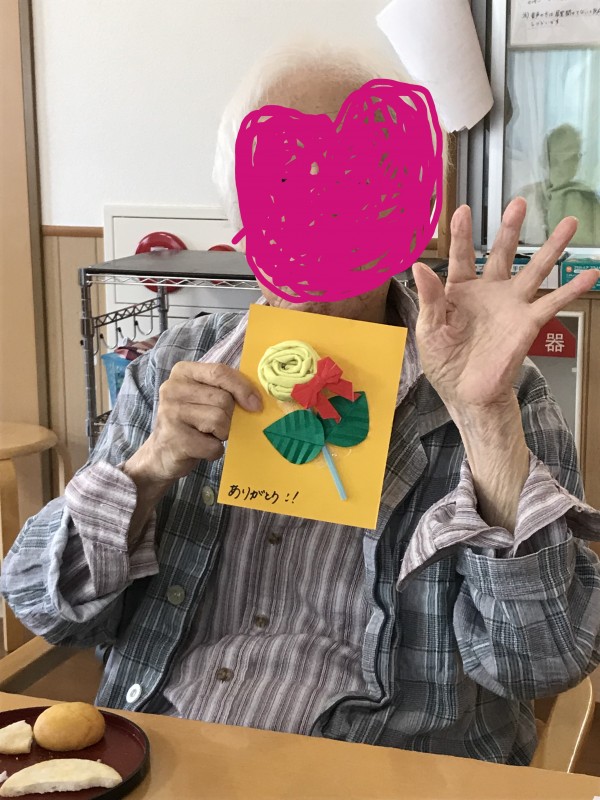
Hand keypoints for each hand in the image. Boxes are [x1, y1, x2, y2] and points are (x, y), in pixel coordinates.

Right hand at [125, 362, 261, 487]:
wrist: (162, 454)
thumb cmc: (191, 422)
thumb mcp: (204, 397)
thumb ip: (224, 389)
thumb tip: (257, 398)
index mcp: (183, 372)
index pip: (220, 372)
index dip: (243, 388)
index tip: (256, 405)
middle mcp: (172, 388)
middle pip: (223, 399)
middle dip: (229, 417)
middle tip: (217, 426)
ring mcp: (170, 414)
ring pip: (219, 421)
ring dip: (222, 434)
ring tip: (207, 436)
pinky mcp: (175, 440)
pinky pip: (213, 446)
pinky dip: (214, 451)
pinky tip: (202, 449)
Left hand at [412, 198, 598, 414]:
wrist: (467, 394)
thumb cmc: (445, 364)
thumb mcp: (428, 330)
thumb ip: (429, 298)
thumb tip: (418, 267)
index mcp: (459, 293)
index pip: (460, 257)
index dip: (460, 234)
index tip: (461, 210)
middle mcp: (488, 293)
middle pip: (501, 253)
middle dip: (510, 228)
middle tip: (519, 203)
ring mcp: (510, 306)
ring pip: (534, 269)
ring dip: (551, 247)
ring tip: (568, 224)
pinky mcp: (527, 323)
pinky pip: (553, 302)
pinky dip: (572, 289)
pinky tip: (591, 274)